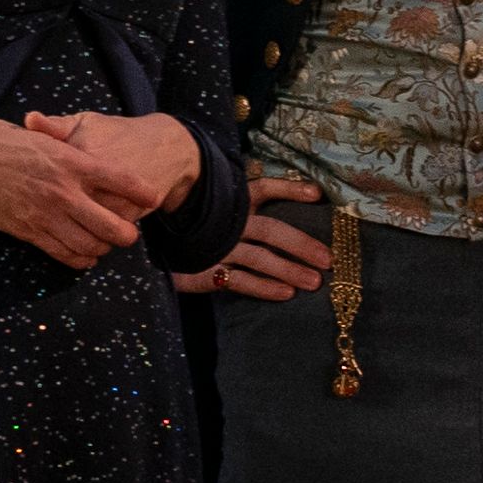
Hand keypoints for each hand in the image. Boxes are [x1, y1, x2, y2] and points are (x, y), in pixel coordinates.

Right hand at [0, 113, 143, 270]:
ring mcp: (45, 214)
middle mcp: (63, 190)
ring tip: (104, 245)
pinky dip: (78, 260)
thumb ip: (66, 147)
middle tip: (129, 234)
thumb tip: (86, 152)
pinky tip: (83, 257)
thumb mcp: (39, 136)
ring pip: (89, 246)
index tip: (154, 197)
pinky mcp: (26, 231)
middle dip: (127, 234)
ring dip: (102, 249)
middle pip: (112, 225)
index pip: (121, 179)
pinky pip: (62, 253)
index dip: (142, 192)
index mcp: (70, 160)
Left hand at [27, 110, 201, 215]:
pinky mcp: (126, 211)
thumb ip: (55, 126)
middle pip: (58, 206)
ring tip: (69, 223)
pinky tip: (88, 230)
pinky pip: (100, 232)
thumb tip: (29, 119)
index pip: (44, 179)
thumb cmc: (117, 133)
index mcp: (76, 152)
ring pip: (79, 223)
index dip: (38, 188)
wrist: (165, 147)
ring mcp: (109, 195)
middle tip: (48, 211)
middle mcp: (91, 176)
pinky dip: (92, 236)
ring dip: (71, 229)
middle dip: (50, 213)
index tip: (38, 188)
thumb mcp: (85, 123)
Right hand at [174, 176, 329, 302]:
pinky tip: (285, 293)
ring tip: (314, 282)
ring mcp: (218, 247)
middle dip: (302, 244)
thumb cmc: (197, 225)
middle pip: (272, 230)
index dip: (291, 189)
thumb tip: (299, 197)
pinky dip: (264, 287)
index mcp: (232, 201)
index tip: (318, 194)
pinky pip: (240, 280)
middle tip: (328, 259)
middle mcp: (227, 222)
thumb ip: (247, 202)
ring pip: (260, 258)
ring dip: (289, 269)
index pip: (265, 189)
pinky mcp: (206, 270)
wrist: (154, 246)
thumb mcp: (218, 207)